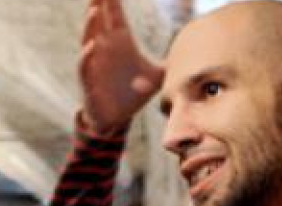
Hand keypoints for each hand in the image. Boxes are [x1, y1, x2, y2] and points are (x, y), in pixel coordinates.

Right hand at [80, 0, 163, 134]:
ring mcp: (95, 63)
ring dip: (91, 25)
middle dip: (99, 3)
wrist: (117, 118)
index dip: (114, 0)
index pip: (116, 15)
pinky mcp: (89, 81)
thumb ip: (173, 62)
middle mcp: (105, 48)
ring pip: (89, 38)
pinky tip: (91, 46)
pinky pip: (85, 66)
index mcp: (121, 42)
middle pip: (100, 20)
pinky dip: (86, 56)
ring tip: (95, 9)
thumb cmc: (134, 93)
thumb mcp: (158, 76)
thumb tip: (196, 55)